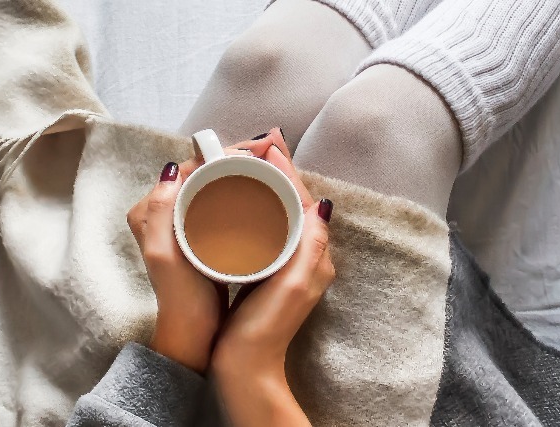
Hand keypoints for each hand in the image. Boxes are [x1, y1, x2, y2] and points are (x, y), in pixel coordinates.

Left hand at [127, 131, 293, 372]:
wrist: (191, 335)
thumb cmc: (179, 298)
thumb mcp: (163, 254)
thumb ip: (160, 212)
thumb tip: (172, 169)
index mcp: (149, 211)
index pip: (187, 166)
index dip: (221, 153)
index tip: (255, 152)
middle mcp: (161, 212)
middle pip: (202, 173)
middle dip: (234, 160)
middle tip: (270, 157)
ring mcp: (182, 224)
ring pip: (213, 186)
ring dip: (239, 175)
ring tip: (270, 171)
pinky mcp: (199, 237)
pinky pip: (219, 203)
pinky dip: (239, 195)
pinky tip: (261, 195)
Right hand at [211, 130, 335, 426]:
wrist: (247, 368)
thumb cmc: (265, 330)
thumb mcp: (292, 285)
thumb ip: (309, 246)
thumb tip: (321, 204)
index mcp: (313, 255)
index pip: (303, 198)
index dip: (286, 169)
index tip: (267, 144)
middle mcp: (306, 257)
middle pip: (293, 201)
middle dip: (277, 173)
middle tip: (256, 146)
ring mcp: (289, 265)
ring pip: (280, 213)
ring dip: (266, 187)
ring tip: (246, 165)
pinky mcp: (271, 273)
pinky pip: (268, 229)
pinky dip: (257, 208)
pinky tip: (239, 203)